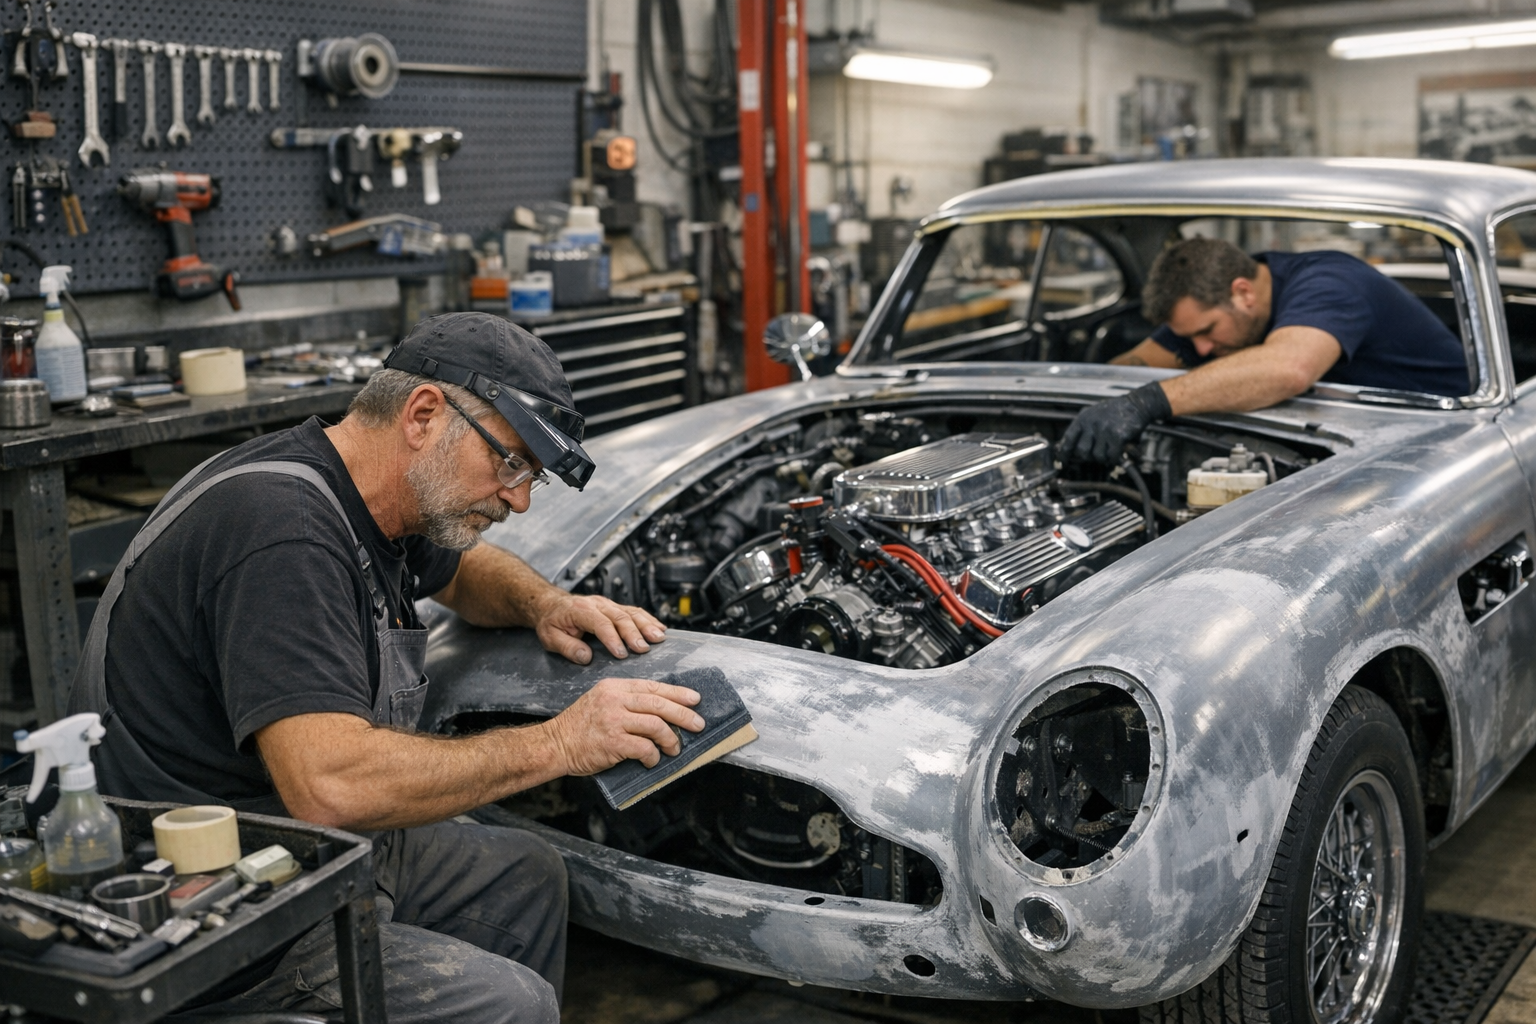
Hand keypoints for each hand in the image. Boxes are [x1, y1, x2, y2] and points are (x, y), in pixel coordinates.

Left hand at [533, 592, 666, 664]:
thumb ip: (567, 647)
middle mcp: (597, 604)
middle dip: (634, 633)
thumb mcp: (550, 637)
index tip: (621, 654)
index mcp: (580, 610)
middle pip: (620, 617)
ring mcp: (607, 604)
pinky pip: (634, 611)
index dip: (612, 638)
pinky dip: (648, 619)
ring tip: (658, 638)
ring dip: (647, 625)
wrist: (551, 605)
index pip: (600, 623)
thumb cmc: (551, 622)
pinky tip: (659, 628)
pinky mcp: (615, 607)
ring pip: (631, 612)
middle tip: (644, 649)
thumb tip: (586, 657)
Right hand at [542, 677, 704, 774]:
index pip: (653, 687)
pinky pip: (644, 747)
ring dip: (670, 739)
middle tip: (698, 724)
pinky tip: (652, 760)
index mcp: (615, 688)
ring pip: (656, 725)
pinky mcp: (612, 742)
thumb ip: (627, 701)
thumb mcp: (602, 701)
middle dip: (683, 715)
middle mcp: (615, 700)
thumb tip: (662, 710)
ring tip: (674, 748)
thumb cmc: (580, 726)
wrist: (555, 744)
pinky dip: (653, 755)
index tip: (694, 699)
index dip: (677, 693)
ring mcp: (613, 720)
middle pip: (659, 704)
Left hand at [1060, 381, 1171, 463]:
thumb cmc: (1115, 411)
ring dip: (1104, 457)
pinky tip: (1118, 452)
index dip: (1064, 453)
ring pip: (1097, 456)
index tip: (1063, 461)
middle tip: (1096, 455)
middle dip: (1089, 457)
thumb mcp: (1094, 415)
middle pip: (1082, 451)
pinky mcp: (1117, 436)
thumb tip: (1070, 448)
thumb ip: (1083, 429)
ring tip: (1109, 450)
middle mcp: (1091, 423)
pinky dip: (1114, 458)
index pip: (1068, 439)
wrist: (1137, 404)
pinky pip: (1111, 456)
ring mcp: (1103, 429)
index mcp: (1083, 418)